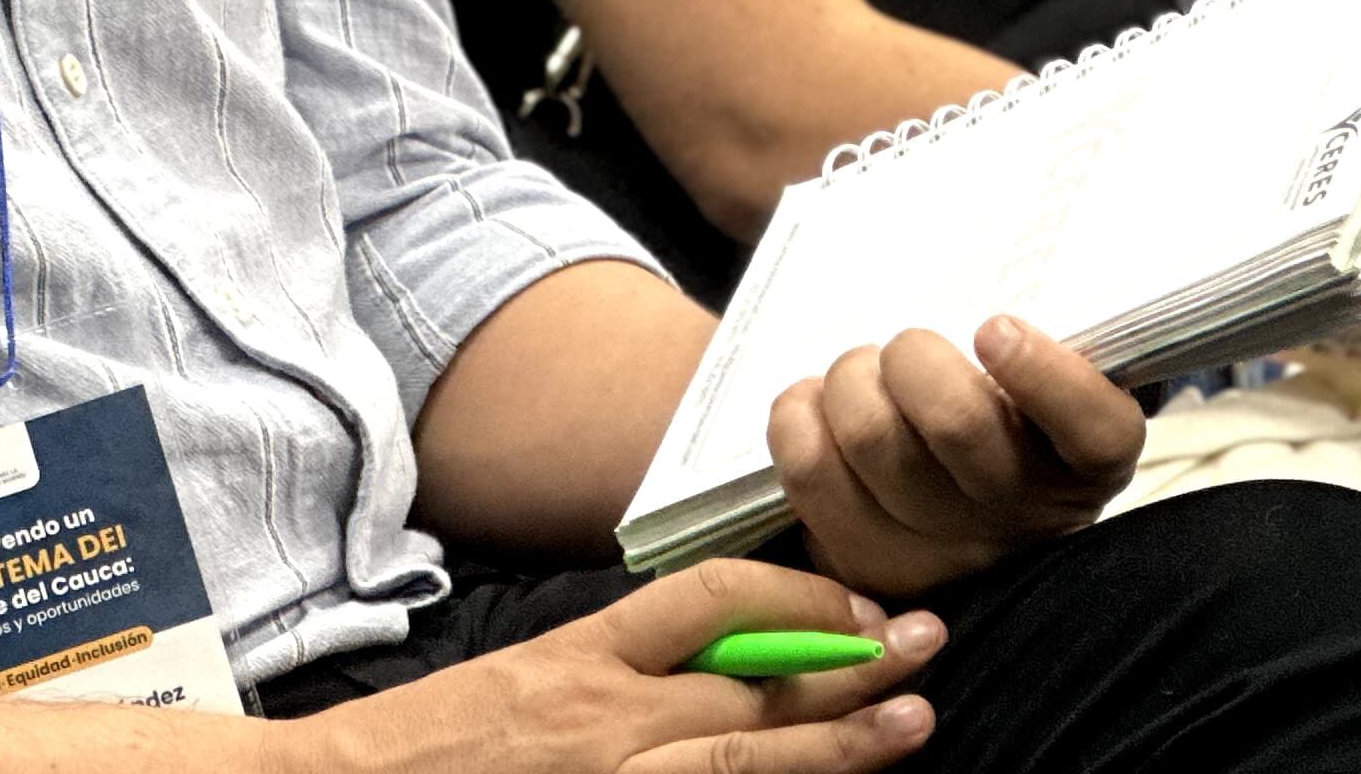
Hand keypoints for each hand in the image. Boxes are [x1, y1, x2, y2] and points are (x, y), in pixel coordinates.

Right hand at [288, 557, 937, 773]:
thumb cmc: (434, 746)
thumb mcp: (532, 678)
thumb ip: (624, 664)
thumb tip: (728, 655)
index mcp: (583, 658)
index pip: (711, 604)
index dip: (800, 603)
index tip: (860, 611)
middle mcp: (600, 721)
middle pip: (748, 688)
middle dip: (846, 670)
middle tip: (925, 646)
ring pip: (740, 764)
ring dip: (834, 745)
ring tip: (911, 721)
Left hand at [767, 316, 1141, 599]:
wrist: (957, 526)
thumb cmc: (1000, 427)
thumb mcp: (1042, 390)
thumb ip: (1033, 350)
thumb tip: (994, 321)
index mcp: (1087, 463)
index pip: (1096, 429)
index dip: (1044, 374)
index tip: (995, 330)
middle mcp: (1024, 517)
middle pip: (957, 419)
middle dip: (911, 356)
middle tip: (906, 352)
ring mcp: (943, 552)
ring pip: (872, 436)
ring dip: (851, 380)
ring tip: (862, 379)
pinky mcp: (866, 561)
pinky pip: (810, 470)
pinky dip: (798, 414)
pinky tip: (817, 407)